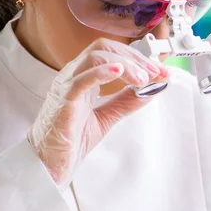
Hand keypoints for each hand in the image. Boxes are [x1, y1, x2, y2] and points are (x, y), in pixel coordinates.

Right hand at [28, 38, 168, 185]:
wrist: (50, 162)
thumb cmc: (71, 138)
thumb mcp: (108, 116)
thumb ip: (127, 102)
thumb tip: (151, 89)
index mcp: (84, 76)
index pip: (113, 53)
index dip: (138, 58)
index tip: (160, 70)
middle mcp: (75, 75)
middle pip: (105, 48)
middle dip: (135, 58)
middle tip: (156, 72)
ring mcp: (67, 85)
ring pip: (95, 57)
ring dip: (124, 64)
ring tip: (142, 78)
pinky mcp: (63, 100)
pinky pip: (80, 80)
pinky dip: (101, 72)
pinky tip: (119, 72)